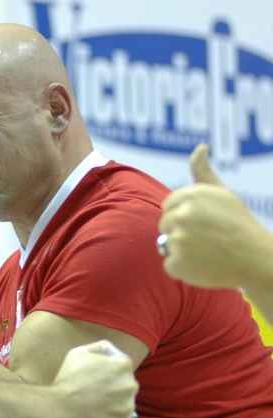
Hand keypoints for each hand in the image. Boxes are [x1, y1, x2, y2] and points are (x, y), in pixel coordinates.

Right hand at [52, 340, 137, 417]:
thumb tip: (108, 350)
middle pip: (125, 389)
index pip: (122, 369)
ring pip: (123, 409)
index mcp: (123, 366)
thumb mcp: (78, 353)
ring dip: (112, 410)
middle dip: (113, 392)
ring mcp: (128, 409)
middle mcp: (130, 386)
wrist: (58, 411)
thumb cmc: (67, 380)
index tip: (94, 381)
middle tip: (93, 397)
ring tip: (92, 413)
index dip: (108, 375)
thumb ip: (98, 349)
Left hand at [158, 144, 269, 287]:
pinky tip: (204, 264)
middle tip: (207, 238)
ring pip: (167, 244)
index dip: (185, 216)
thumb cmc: (238, 224)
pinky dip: (184, 268)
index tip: (204, 222)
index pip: (168, 206)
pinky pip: (170, 264)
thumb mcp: (222, 193)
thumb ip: (203, 171)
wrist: (256, 258)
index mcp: (191, 196)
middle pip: (165, 224)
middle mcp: (182, 215)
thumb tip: (200, 147)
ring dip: (182, 250)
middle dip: (181, 231)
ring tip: (207, 251)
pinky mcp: (176, 262)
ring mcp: (177, 239)